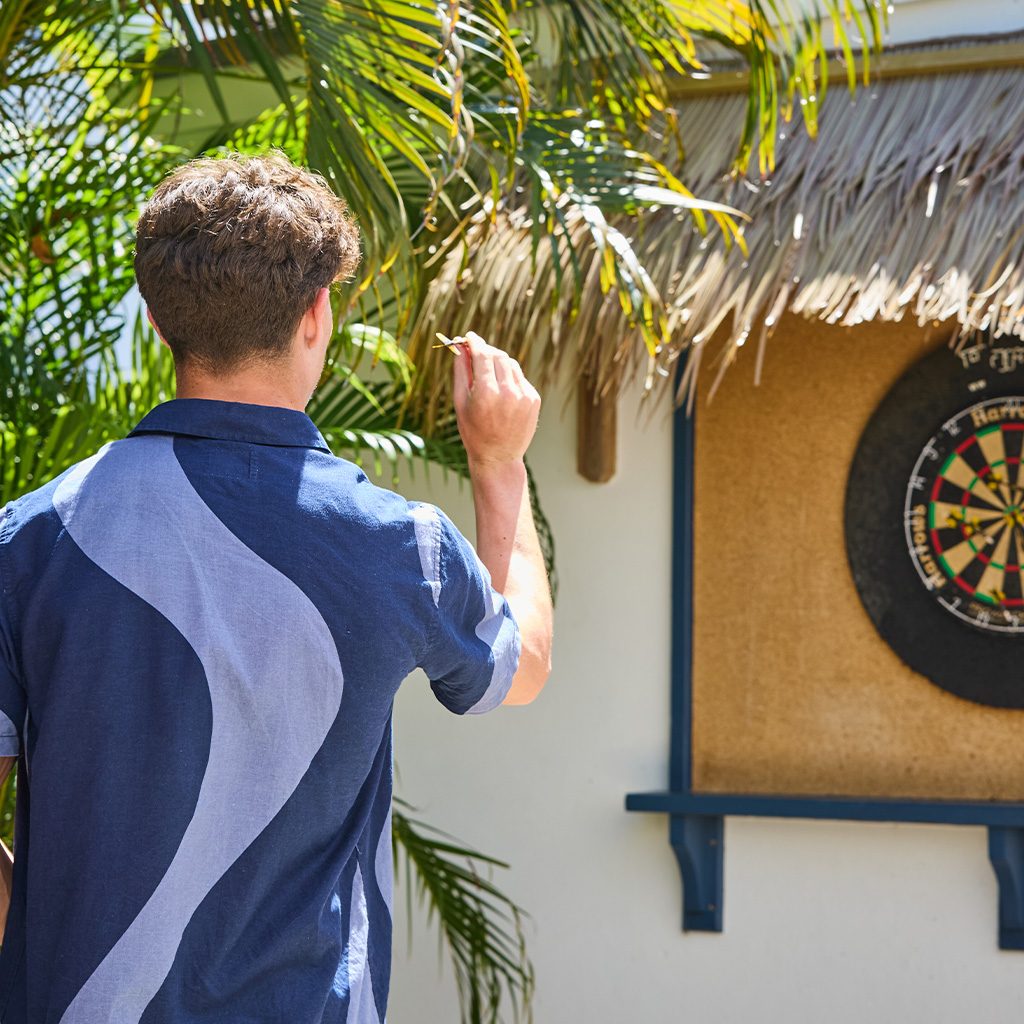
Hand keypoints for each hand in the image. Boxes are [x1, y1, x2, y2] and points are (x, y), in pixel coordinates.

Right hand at [452, 331, 540, 469]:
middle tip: (476, 352)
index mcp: (486, 393)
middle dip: (486, 350)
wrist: (498, 457)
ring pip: (510, 364)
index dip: (474, 342)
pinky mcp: (534, 399)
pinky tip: (501, 394)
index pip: (482, 354)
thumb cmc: (473, 431)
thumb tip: (460, 347)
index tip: (469, 336)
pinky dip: (509, 378)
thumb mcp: (460, 402)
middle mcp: (508, 392)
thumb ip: (461, 371)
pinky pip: (520, 378)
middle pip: (498, 355)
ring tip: (487, 378)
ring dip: (498, 364)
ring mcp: (524, 395)